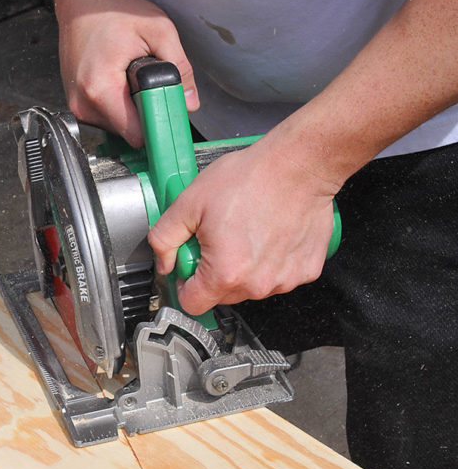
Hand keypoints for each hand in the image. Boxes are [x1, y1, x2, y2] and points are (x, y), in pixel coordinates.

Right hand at [57, 0, 198, 145]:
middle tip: (146, 84)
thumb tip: (189, 101)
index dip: (157, 125)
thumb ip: (180, 66)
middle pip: (129, 133)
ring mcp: (78, 107)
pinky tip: (118, 83)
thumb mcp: (158, 30)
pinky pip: (108, 119)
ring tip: (129, 79)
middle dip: (144, 113)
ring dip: (132, 109)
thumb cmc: (114, 13)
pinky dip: (119, 106)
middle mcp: (84, 104)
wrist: (82, 5)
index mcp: (101, 89)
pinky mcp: (78, 106)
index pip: (137, 134)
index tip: (165, 112)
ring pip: (119, 128)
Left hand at [148, 130, 339, 312]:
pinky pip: (279, 277)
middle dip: (215, 273)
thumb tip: (163, 262)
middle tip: (221, 239)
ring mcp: (284, 281)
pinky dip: (272, 261)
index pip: (192, 304)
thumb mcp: (190, 202)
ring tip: (248, 232)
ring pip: (251, 287)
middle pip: (222, 296)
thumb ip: (164, 238)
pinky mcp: (305, 271)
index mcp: (225, 274)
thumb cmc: (252, 178)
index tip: (191, 266)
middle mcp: (257, 285)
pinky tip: (271, 235)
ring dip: (244, 268)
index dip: (185, 285)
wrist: (300, 164)